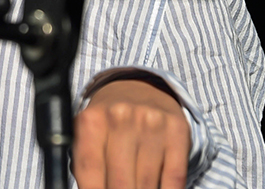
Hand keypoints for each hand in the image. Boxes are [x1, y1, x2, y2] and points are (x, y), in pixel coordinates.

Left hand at [72, 78, 190, 188]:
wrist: (140, 86)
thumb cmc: (110, 120)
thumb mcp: (90, 133)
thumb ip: (88, 164)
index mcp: (92, 120)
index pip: (89, 170)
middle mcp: (121, 117)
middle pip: (119, 182)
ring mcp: (151, 123)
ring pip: (147, 183)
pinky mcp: (176, 130)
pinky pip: (174, 176)